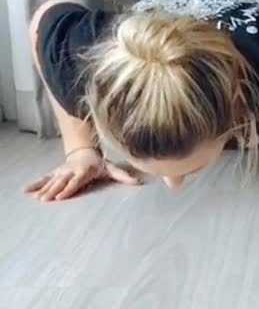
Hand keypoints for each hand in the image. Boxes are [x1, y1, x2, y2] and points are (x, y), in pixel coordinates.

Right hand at [26, 148, 141, 201]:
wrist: (85, 151)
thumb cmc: (99, 163)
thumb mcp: (111, 168)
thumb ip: (123, 176)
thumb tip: (138, 182)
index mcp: (84, 171)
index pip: (76, 181)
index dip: (69, 188)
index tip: (61, 196)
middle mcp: (71, 171)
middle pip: (61, 182)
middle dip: (53, 191)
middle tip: (46, 200)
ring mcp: (62, 171)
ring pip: (52, 181)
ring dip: (44, 189)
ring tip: (38, 199)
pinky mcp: (55, 172)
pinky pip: (44, 178)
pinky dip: (35, 184)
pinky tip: (26, 191)